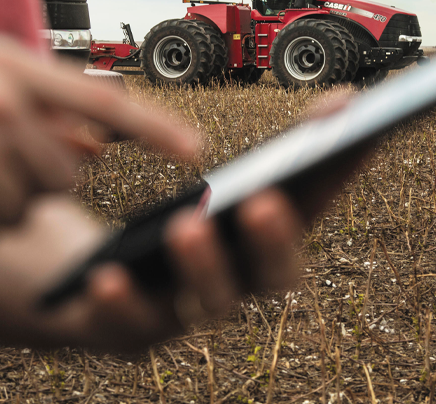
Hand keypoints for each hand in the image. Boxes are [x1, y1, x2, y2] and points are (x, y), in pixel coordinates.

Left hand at [0, 95, 373, 353]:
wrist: (79, 277)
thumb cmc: (158, 222)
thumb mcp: (208, 178)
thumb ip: (259, 149)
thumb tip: (342, 101)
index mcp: (256, 246)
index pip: (309, 211)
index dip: (336, 176)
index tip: (357, 134)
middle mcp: (233, 285)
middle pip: (274, 276)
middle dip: (275, 240)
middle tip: (263, 200)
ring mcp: (184, 314)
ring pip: (210, 304)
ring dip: (205, 265)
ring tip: (188, 224)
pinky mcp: (127, 333)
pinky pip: (129, 327)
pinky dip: (122, 304)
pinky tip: (107, 273)